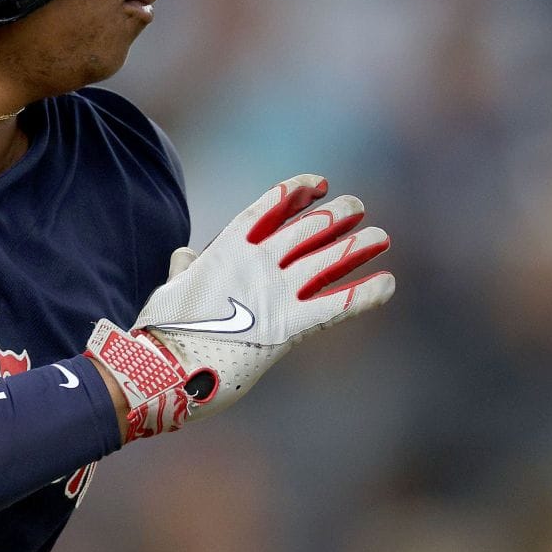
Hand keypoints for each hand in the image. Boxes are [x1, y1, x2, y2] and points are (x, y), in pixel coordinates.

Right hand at [85, 174, 394, 440]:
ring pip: (328, 260)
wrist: (166, 367)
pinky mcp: (289, 326)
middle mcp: (256, 263)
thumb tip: (184, 255)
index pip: (268, 207)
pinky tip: (388, 285)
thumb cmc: (163, 331)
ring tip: (381, 238)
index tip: (318, 184)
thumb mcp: (171, 287)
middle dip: (336, 216)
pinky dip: (365, 294)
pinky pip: (337, 305)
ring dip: (357, 248)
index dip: (296, 193)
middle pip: (307, 230)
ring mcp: (275, 292)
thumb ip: (185, 268)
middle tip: (357, 208)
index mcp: (225, 249)